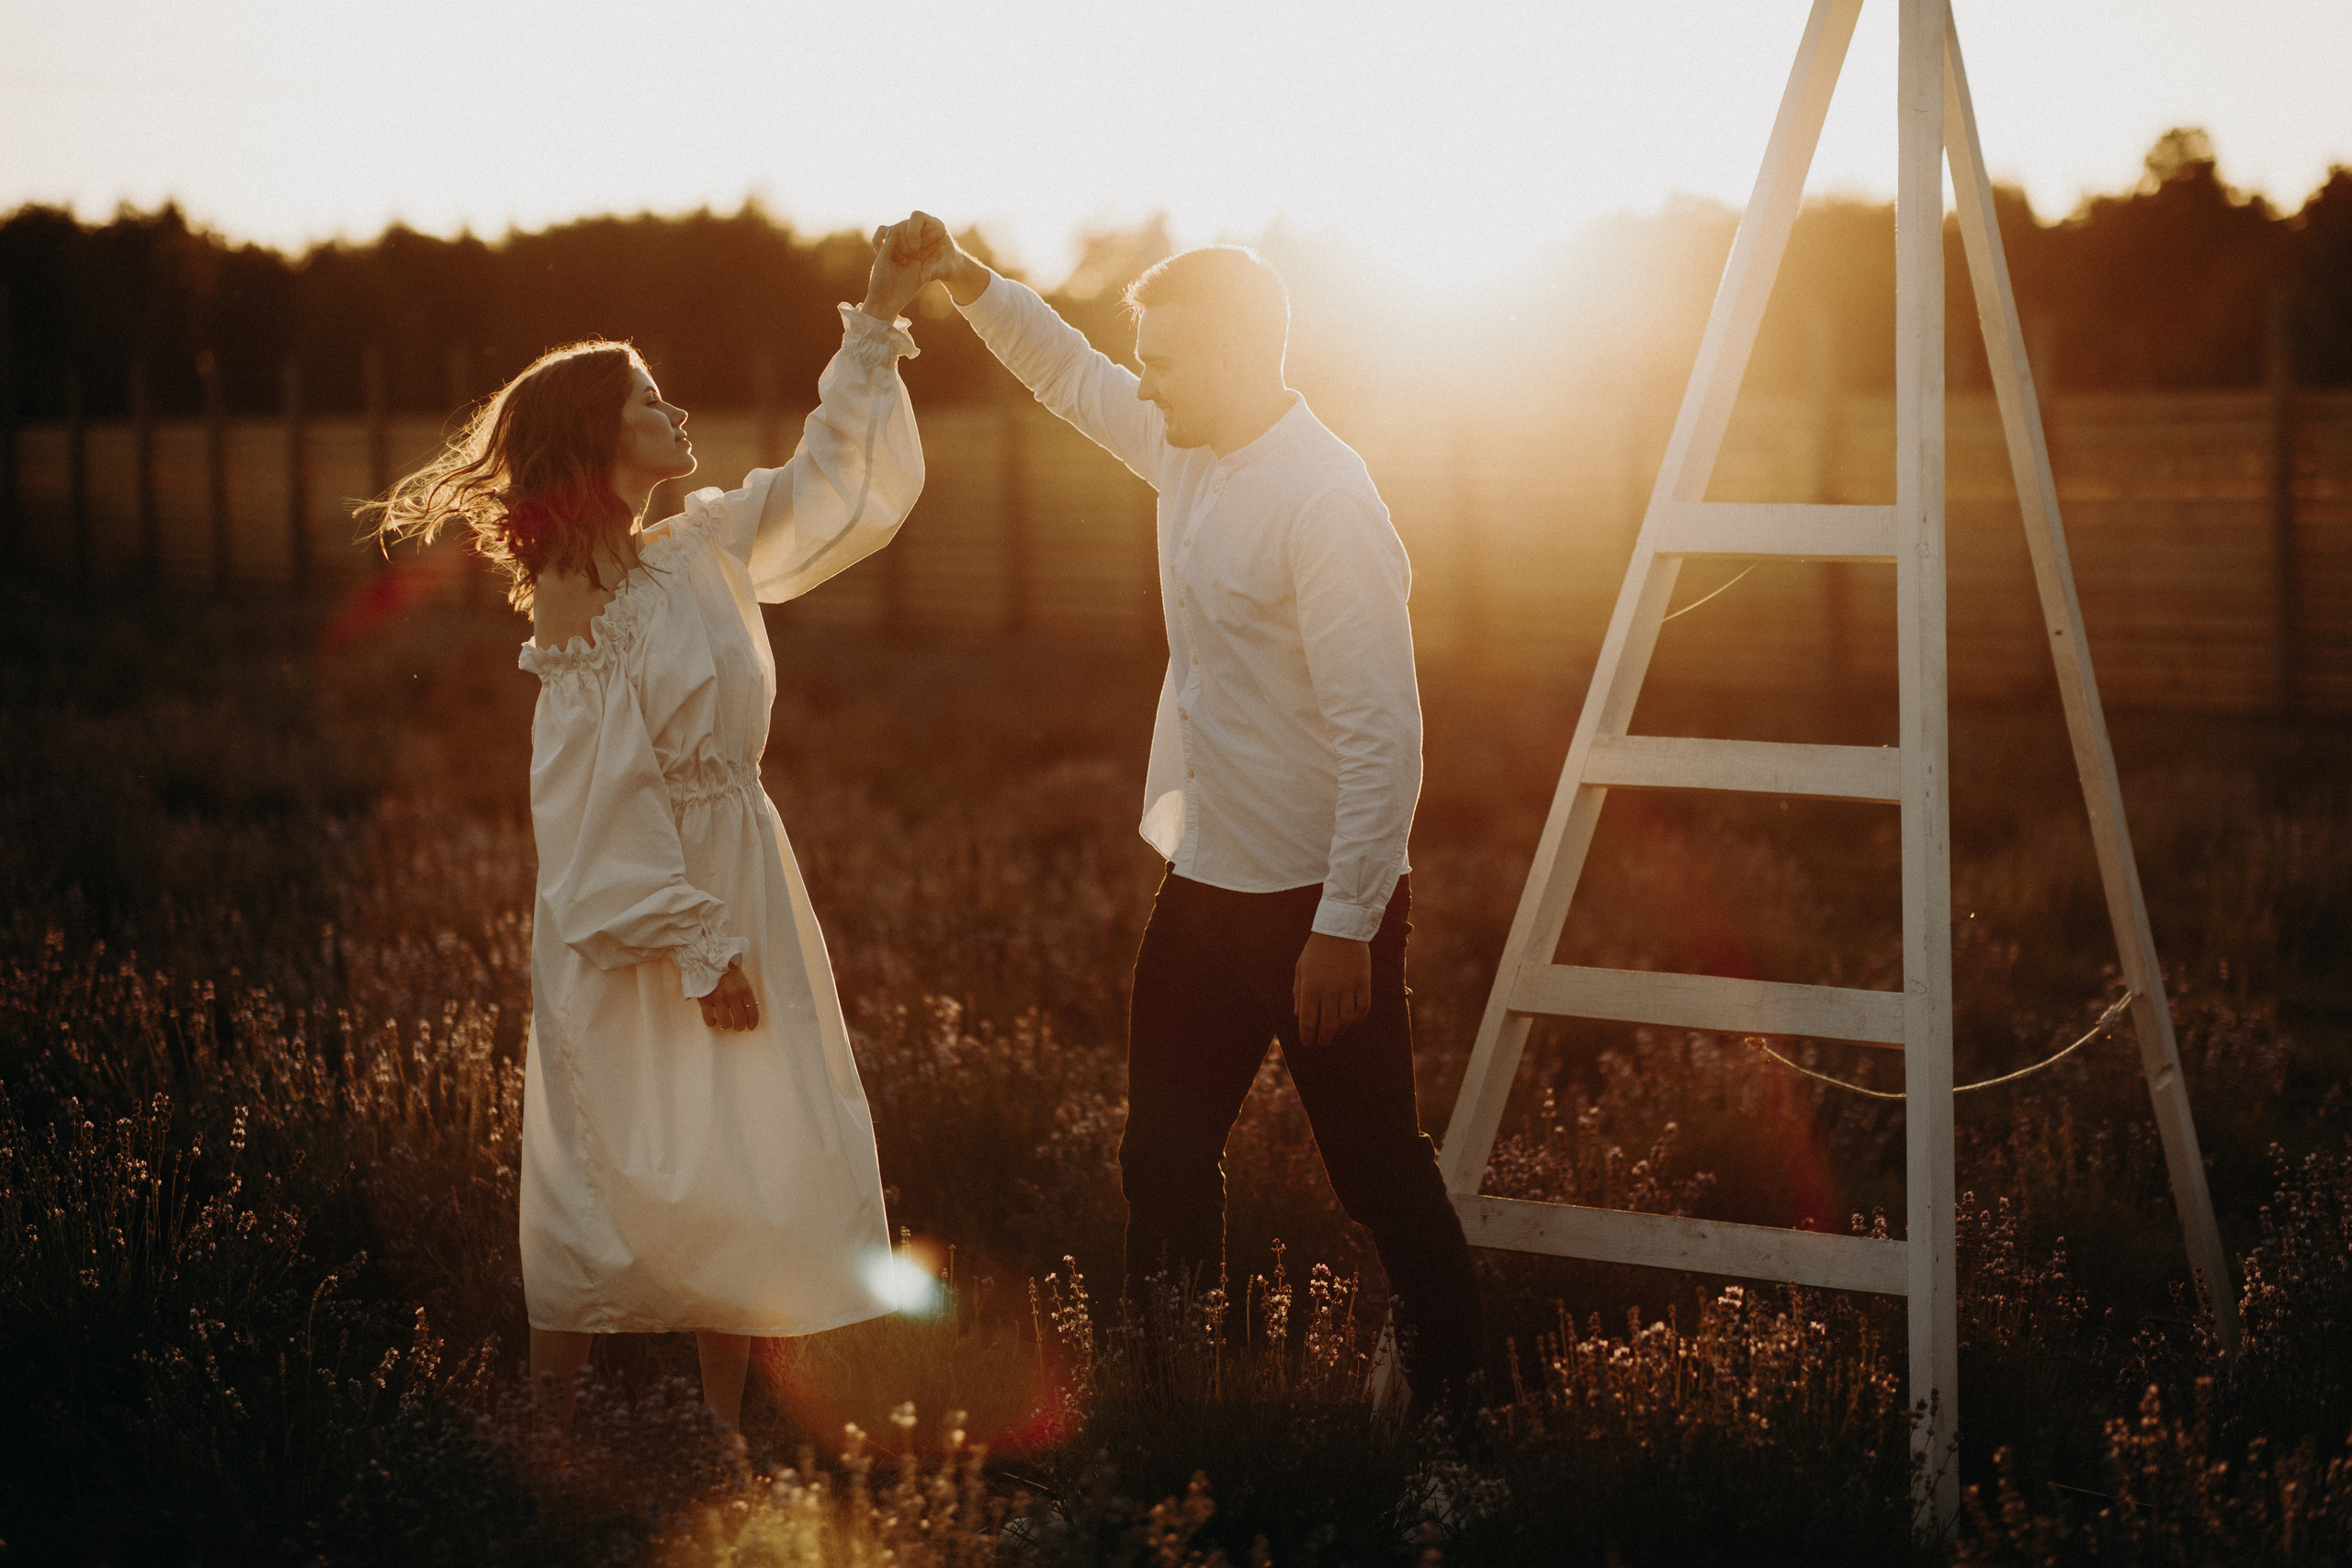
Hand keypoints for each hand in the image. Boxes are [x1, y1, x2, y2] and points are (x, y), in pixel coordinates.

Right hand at [698, 960, 759, 1031]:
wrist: (709, 959)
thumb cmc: (727, 970)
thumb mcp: (742, 980)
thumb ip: (746, 995)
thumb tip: (749, 1012)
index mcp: (745, 990)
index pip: (753, 1012)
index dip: (753, 1023)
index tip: (751, 1027)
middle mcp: (733, 996)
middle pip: (740, 1021)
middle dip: (740, 1027)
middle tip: (737, 1027)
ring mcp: (719, 999)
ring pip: (726, 1023)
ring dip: (727, 1026)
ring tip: (726, 1024)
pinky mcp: (705, 1000)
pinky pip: (709, 1019)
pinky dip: (712, 1023)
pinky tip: (713, 1021)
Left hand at [860, 212, 953, 321]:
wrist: (886, 303)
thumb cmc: (879, 282)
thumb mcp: (882, 262)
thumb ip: (889, 246)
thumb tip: (894, 229)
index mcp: (891, 248)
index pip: (901, 233)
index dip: (909, 229)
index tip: (914, 228)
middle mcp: (902, 253)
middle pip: (914, 240)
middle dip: (924, 233)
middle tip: (935, 226)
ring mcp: (911, 262)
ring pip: (923, 248)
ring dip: (932, 241)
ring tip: (944, 233)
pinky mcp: (918, 272)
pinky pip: (928, 261)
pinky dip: (935, 255)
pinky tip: (944, 248)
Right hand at [876, 210, 991, 306]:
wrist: (949, 267)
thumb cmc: (949, 267)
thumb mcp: (944, 270)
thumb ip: (934, 272)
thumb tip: (924, 278)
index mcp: (933, 223)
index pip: (917, 217)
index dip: (913, 230)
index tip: (915, 247)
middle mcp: (918, 225)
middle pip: (902, 224)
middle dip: (901, 241)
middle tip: (905, 258)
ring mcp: (906, 231)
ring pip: (891, 230)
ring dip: (889, 243)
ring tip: (893, 258)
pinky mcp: (897, 238)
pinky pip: (882, 233)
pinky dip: (879, 241)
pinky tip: (881, 254)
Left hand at [1293, 932, 1371, 1048]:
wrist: (1340, 928)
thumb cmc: (1316, 949)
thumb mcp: (1301, 968)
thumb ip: (1298, 992)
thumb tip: (1298, 1015)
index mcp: (1310, 988)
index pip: (1307, 1022)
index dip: (1307, 1036)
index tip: (1308, 1043)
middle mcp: (1329, 991)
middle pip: (1327, 1025)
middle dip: (1324, 1038)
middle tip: (1324, 1042)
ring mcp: (1347, 988)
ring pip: (1346, 1019)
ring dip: (1341, 1029)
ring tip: (1338, 1032)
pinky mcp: (1363, 982)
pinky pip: (1363, 1007)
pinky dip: (1360, 1018)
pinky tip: (1356, 1020)